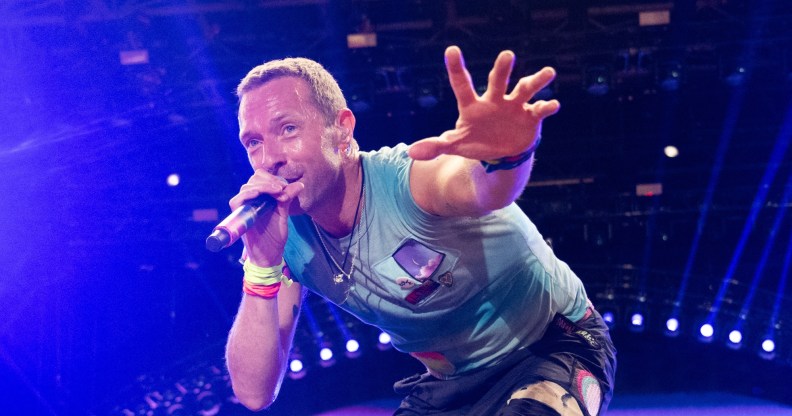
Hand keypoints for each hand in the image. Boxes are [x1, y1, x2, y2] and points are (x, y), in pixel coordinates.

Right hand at [230, 170, 302, 266]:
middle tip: (282, 189)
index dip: (273, 178)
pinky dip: (249, 193)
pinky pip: (238, 200)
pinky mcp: (238, 215)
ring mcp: (243, 207)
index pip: (261, 177)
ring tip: (278, 192)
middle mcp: (250, 200)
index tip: (285, 186)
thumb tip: (300, 184)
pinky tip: (260, 193)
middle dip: (269, 181)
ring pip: (247, 187)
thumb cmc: (275, 236)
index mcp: (260, 198)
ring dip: (263, 186)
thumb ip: (288, 198)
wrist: (269, 254)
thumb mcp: (283, 214)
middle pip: (254, 179)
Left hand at [408, 46, 559, 160]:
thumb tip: (412, 153)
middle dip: (502, 69)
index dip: (455, 68)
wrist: (501, 153)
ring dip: (536, 81)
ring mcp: (514, 106)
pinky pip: (540, 109)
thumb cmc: (476, 142)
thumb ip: (436, 145)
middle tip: (507, 55)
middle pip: (498, 80)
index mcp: (473, 105)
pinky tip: (552, 104)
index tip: (451, 50)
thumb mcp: (456, 145)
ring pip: (526, 89)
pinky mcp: (531, 117)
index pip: (462, 84)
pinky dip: (547, 106)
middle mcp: (495, 99)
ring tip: (548, 72)